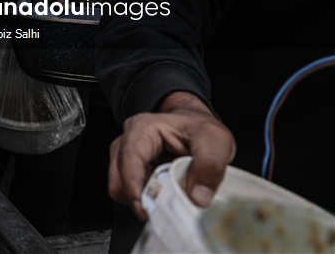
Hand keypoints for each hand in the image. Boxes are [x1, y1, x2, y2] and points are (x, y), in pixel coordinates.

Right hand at [109, 91, 235, 219]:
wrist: (195, 126)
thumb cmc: (199, 128)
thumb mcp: (215, 139)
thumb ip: (209, 165)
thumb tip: (197, 197)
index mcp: (142, 129)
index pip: (128, 160)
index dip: (134, 187)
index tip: (147, 209)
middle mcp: (127, 143)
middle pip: (119, 181)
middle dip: (142, 199)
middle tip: (169, 207)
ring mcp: (126, 159)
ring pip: (122, 191)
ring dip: (145, 201)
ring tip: (170, 198)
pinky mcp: (131, 174)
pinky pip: (131, 195)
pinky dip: (148, 201)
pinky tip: (165, 195)